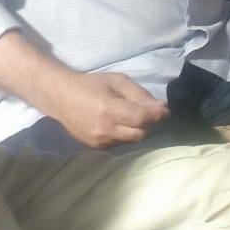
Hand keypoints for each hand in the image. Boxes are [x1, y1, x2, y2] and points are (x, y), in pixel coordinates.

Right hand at [46, 71, 169, 147]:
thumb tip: (160, 107)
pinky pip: (120, 143)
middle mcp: (104, 129)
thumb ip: (140, 94)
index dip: (157, 116)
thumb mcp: (118, 81)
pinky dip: (128, 135)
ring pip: (131, 141)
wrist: (62, 98)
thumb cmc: (92, 84)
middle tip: (156, 114)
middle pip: (140, 134)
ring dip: (141, 130)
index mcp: (109, 109)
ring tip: (142, 118)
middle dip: (152, 124)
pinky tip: (126, 124)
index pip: (141, 119)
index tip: (167, 110)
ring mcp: (99, 141)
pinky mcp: (95, 148)